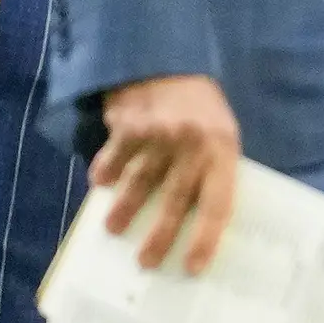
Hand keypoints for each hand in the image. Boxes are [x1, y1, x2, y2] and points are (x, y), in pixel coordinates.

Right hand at [93, 73, 243, 274]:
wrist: (164, 55)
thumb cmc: (197, 104)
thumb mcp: (219, 130)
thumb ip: (210, 167)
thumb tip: (194, 218)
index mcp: (222, 150)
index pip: (217, 205)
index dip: (205, 239)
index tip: (191, 267)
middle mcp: (192, 145)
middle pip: (175, 202)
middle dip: (159, 237)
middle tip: (145, 263)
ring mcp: (159, 135)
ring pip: (140, 185)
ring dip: (125, 211)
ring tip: (113, 229)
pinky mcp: (129, 124)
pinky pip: (114, 158)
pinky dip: (106, 173)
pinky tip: (100, 185)